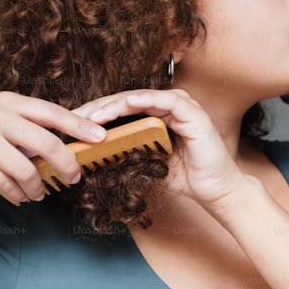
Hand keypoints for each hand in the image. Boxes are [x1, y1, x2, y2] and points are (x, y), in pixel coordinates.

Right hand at [0, 91, 106, 202]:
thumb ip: (21, 122)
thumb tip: (58, 142)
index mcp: (7, 101)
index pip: (52, 113)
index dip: (79, 126)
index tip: (100, 137)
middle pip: (47, 144)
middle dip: (67, 164)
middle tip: (74, 177)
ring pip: (28, 170)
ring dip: (39, 186)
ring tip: (39, 193)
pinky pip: (8, 185)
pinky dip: (19, 195)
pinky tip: (21, 197)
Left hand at [71, 89, 249, 206]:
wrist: (215, 191)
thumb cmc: (186, 178)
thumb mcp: (148, 163)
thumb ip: (128, 151)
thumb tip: (95, 151)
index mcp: (159, 115)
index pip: (122, 109)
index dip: (97, 114)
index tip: (73, 123)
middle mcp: (170, 106)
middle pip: (126, 100)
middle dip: (98, 107)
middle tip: (73, 116)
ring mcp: (183, 106)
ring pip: (140, 98)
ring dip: (114, 105)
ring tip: (92, 116)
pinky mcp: (193, 113)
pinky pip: (164, 101)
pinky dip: (142, 101)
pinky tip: (124, 105)